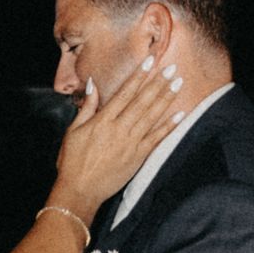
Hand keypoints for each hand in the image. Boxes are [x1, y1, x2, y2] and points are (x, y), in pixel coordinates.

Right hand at [52, 57, 186, 217]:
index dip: (138, 75)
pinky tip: (180, 115)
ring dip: (167, 98)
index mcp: (103, 120)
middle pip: (142, 101)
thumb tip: (93, 84)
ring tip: (179, 83)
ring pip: (152, 116)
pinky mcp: (138, 158)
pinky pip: (157, 139)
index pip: (124, 92)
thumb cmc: (73, 161)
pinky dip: (169, 126)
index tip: (149, 61)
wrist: (80, 191)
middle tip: (172, 68)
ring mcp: (131, 143)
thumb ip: (87, 107)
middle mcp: (119, 129)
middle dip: (158, 82)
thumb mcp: (74, 131)